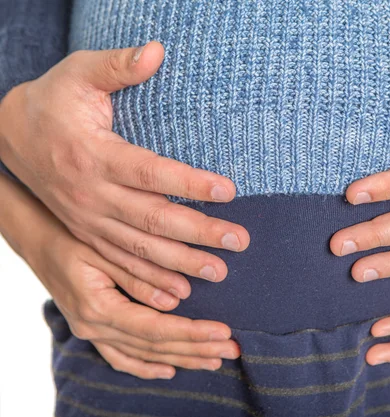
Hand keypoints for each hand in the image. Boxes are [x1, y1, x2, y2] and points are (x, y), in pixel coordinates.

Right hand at [0, 41, 249, 305]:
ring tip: (221, 272)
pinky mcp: (88, 234)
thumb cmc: (54, 101)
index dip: (189, 183)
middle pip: (152, 218)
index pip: (149, 172)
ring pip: (140, 249)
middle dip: (198, 232)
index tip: (230, 190)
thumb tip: (157, 50)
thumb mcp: (78, 73)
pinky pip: (120, 264)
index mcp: (94, 155)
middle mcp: (92, 194)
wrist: (11, 135)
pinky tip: (179, 293)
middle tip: (240, 241)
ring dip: (181, 263)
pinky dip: (149, 281)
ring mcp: (88, 220)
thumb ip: (116, 65)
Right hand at [0, 175, 239, 379]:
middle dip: (197, 348)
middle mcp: (94, 328)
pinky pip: (123, 358)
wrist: (39, 239)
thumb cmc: (72, 237)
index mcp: (98, 309)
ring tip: (214, 359)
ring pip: (144, 355)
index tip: (224, 331)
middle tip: (232, 348)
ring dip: (182, 358)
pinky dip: (147, 366)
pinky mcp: (93, 331)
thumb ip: (138, 275)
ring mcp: (92, 334)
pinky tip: (169, 370)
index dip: (192, 333)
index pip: (156, 330)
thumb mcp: (104, 250)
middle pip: (155, 347)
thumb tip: (176, 299)